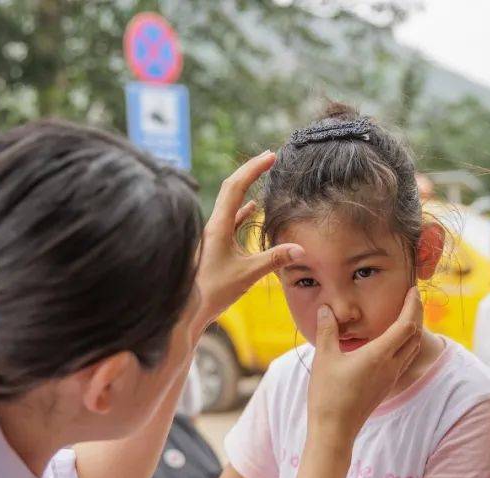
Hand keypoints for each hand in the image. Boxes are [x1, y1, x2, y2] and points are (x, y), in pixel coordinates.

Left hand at [194, 151, 304, 328]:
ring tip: (263, 175)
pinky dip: (242, 210)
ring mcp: (213, 235)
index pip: (236, 187)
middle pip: (231, 188)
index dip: (253, 169)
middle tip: (269, 157)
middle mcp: (213, 225)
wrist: (188, 309)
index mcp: (218, 226)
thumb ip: (274, 259)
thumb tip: (301, 249)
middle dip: (250, 171)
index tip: (271, 156)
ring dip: (246, 187)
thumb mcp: (248, 274)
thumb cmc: (213, 292)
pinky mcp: (215, 246)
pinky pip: (230, 220)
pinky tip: (252, 208)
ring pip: (230, 203)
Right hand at [308, 289, 423, 439]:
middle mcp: (390, 366)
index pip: (406, 325)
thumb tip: (326, 309)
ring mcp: (390, 377)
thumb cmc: (328, 395)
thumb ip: (328, 330)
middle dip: (416, 314)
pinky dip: (405, 344)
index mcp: (379, 355)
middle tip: (413, 298)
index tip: (411, 290)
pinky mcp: (386, 386)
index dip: (412, 306)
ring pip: (412, 349)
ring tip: (406, 316)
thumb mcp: (324, 358)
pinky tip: (394, 342)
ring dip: (413, 330)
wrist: (335, 430)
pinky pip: (404, 360)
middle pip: (415, 335)